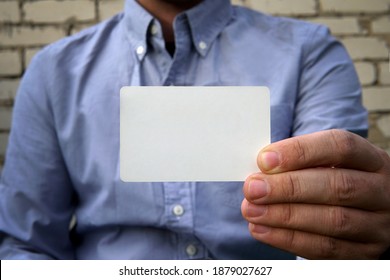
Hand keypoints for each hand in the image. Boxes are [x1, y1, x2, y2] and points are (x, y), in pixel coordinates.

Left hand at [241, 129, 389, 258]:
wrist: (367, 212)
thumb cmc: (337, 179)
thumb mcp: (328, 164)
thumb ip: (299, 163)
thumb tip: (260, 172)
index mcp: (371, 159)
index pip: (340, 146)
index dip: (300, 151)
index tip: (264, 159)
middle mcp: (381, 190)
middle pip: (337, 186)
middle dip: (288, 187)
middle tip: (253, 188)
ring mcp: (377, 224)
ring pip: (333, 220)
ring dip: (284, 216)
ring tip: (252, 210)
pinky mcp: (365, 252)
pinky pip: (326, 249)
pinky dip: (289, 239)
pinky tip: (262, 230)